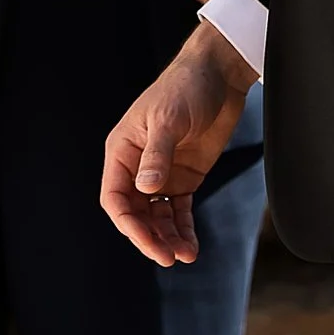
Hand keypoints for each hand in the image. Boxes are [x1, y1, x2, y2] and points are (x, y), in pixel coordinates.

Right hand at [100, 23, 257, 266]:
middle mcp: (138, 165)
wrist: (218, 76)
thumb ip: (157, 155)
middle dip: (150, 237)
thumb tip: (145, 189)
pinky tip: (191, 246)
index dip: (128, 223)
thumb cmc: (185, 87)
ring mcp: (161, 173)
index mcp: (122, 150)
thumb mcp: (169, 120)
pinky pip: (179, 211)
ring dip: (168, 238)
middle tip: (169, 258)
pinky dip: (184, 229)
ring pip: (157, 217)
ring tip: (185, 255)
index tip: (148, 242)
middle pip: (135, 213)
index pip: (115, 197)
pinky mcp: (184, 177)